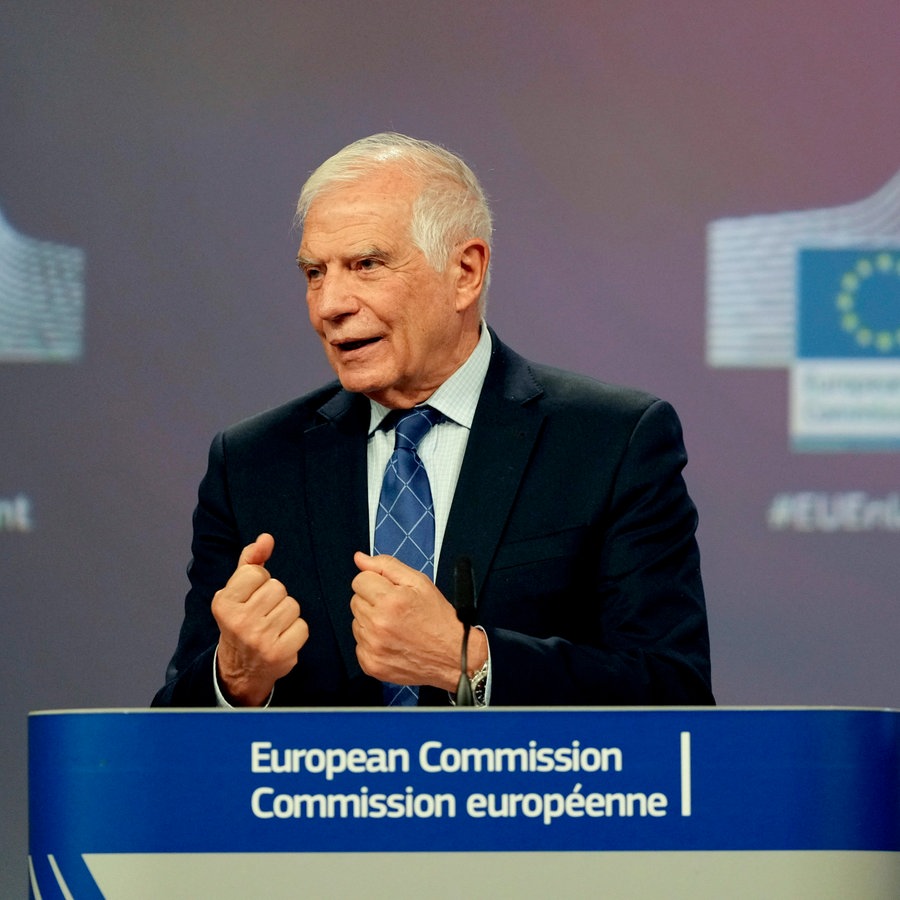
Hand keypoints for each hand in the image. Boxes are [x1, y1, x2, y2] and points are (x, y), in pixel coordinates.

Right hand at [212, 533, 307, 705]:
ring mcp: (259, 639)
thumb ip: (251, 559)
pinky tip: (281, 638)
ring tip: (272, 625)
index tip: (250, 597)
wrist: (240, 667)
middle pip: (277, 587)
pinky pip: (302, 626)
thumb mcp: (237, 589)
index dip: (259, 581)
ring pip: (292, 605)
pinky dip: (296, 631)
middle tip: (262, 613)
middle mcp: (239, 621)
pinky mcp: (279, 653)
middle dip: (274, 597)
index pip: (257, 572)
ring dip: (286, 613)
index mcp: (224, 602)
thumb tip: (266, 538)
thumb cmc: (241, 619)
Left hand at [350, 552, 485, 691]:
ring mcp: (373, 647)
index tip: (391, 592)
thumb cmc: (438, 618)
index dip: (376, 583)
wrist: (454, 655)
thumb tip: (359, 558)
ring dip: (371, 621)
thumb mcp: (419, 582)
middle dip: (373, 601)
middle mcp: (378, 625)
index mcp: (390, 600)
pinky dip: (372, 642)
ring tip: (395, 626)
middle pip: (355, 600)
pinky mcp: (371, 664)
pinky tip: (391, 641)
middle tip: (396, 609)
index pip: (360, 580)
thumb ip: (387, 566)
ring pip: (356, 622)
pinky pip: (359, 645)